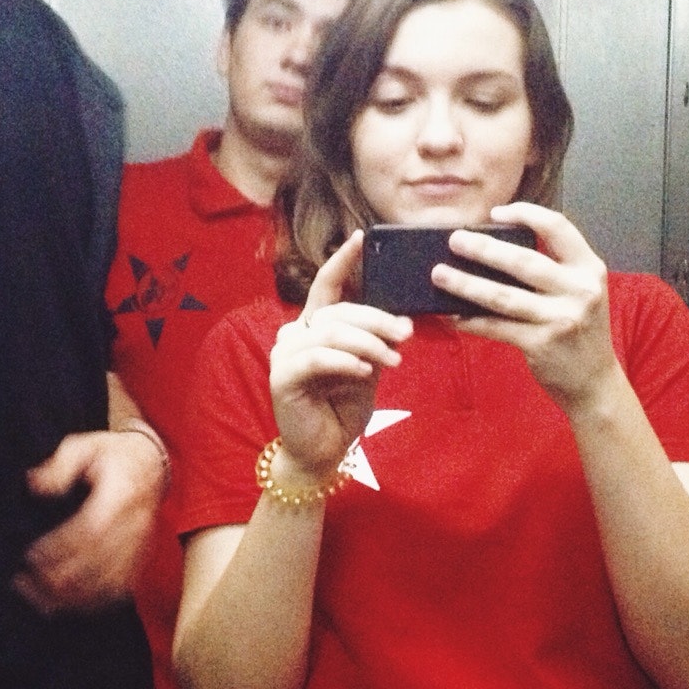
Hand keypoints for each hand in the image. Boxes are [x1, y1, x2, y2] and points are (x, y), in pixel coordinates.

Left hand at [13, 428, 164, 613]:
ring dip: (70, 597)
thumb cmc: (113, 456)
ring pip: (106, 584)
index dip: (59, 549)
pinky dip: (90, 603)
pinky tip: (65, 603)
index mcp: (122, 495)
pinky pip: (118, 592)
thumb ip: (60, 464)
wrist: (152, 466)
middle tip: (22, 581)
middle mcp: (135, 525)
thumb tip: (36, 485)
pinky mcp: (139, 560)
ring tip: (36, 596)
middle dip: (56, 578)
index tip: (30, 556)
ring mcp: (140, 547)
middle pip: (97, 564)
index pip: (91, 530)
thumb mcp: (85, 444)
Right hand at [270, 231, 411, 475]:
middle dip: (376, 319)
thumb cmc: (343, 407)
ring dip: (367, 343)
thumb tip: (403, 321)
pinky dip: (345, 361)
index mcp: (314, 326)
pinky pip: (317, 358)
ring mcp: (285, 354)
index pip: (326, 286)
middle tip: (406, 334)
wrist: (324, 450)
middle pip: (337, 311)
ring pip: (329, 332)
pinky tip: (365, 371)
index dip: (342, 261)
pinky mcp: (282, 377)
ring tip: (393, 359)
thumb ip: (376, 341)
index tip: (360, 238)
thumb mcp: (368, 366)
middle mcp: (295, 334)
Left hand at [434, 202, 617, 410]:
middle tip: (454, 240)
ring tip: (440, 275)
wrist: (594, 380)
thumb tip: (495, 247)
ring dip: (467, 284)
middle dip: (484, 249)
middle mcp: (578, 291)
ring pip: (503, 296)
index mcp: (589, 269)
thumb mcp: (581, 291)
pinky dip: (471, 321)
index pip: (558, 227)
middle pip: (523, 261)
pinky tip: (452, 316)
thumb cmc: (580, 329)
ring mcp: (560, 319)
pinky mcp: (541, 344)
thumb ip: (554, 269)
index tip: (495, 213)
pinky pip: (497, 327)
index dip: (526, 214)